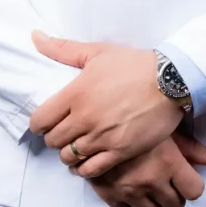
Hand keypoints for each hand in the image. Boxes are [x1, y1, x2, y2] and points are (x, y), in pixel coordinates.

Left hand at [28, 30, 182, 177]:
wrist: (170, 81)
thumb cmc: (133, 64)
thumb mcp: (97, 51)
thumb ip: (63, 48)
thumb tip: (35, 36)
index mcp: (76, 94)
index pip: (41, 120)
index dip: (39, 123)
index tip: (45, 121)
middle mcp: (85, 119)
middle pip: (53, 141)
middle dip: (54, 137)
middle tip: (63, 131)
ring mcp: (103, 138)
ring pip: (69, 157)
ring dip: (69, 153)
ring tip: (76, 145)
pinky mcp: (120, 152)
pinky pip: (91, 170)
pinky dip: (84, 169)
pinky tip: (88, 161)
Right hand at [85, 129, 205, 206]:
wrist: (93, 117)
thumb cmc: (136, 117)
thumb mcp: (165, 128)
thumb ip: (192, 148)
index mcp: (168, 163)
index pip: (195, 191)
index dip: (191, 184)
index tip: (184, 175)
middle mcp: (151, 180)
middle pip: (175, 204)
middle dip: (173, 193)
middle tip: (165, 178)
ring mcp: (129, 191)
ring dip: (154, 201)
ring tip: (149, 184)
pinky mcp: (109, 195)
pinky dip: (133, 204)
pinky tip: (131, 188)